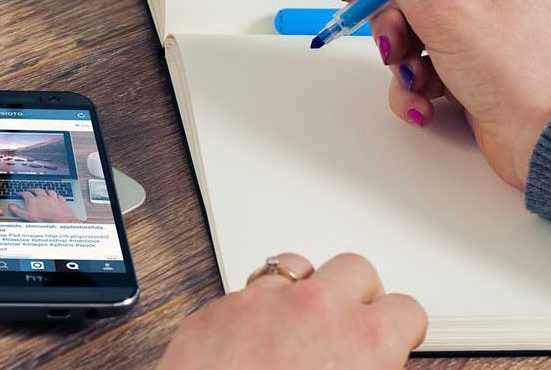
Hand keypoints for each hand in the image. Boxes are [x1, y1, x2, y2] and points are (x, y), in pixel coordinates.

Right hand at [8, 189, 81, 222]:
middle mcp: (43, 197)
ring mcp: (53, 198)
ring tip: (43, 191)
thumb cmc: (44, 220)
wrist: (60, 221)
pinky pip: (59, 196)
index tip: (19, 193)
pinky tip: (56, 196)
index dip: (21, 193)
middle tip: (30, 190)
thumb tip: (11, 206)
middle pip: (37, 190)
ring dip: (45, 191)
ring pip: (48, 191)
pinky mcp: (61, 201)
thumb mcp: (27, 217)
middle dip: (32, 189)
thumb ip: (17, 211)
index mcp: (34, 200)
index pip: (25, 194)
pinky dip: (56, 195)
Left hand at [159, 253, 426, 369]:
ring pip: (296, 267)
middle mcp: (316, 308)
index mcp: (363, 340)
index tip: (394, 337)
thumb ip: (369, 368)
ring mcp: (263, 301)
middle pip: (355, 270)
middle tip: (348, 326)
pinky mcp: (220, 307)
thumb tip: (371, 365)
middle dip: (356, 296)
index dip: (401, 328)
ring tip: (299, 323)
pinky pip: (248, 292)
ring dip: (303, 291)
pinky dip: (257, 309)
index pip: (406, 310)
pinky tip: (253, 337)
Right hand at [341, 0, 550, 188]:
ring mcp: (472, 30)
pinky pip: (417, 65)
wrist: (542, 141)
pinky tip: (425, 101)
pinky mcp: (463, 65)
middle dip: (391, 25)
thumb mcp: (443, 13)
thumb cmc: (517, 75)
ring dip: (400, 61)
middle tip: (393, 45)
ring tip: (416, 79)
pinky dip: (412, 86)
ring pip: (406, 31)